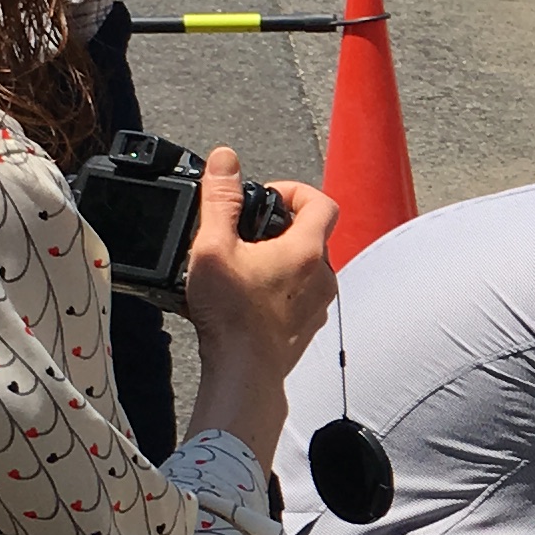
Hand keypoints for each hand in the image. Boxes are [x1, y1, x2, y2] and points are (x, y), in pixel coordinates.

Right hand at [178, 147, 337, 465]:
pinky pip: (300, 295)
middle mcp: (321, 276)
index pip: (321, 202)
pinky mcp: (307, 327)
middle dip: (280, 226)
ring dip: (280, 258)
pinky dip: (280, 287)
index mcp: (306, 251)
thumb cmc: (231, 317)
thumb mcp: (213, 247)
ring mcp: (318, 304)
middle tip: (247, 232)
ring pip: (306, 266)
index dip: (294, 190)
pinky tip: (248, 296)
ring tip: (243, 266)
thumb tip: (225, 161)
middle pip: (312, 234)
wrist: (244, 374)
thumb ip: (220, 200)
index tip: (266, 197)